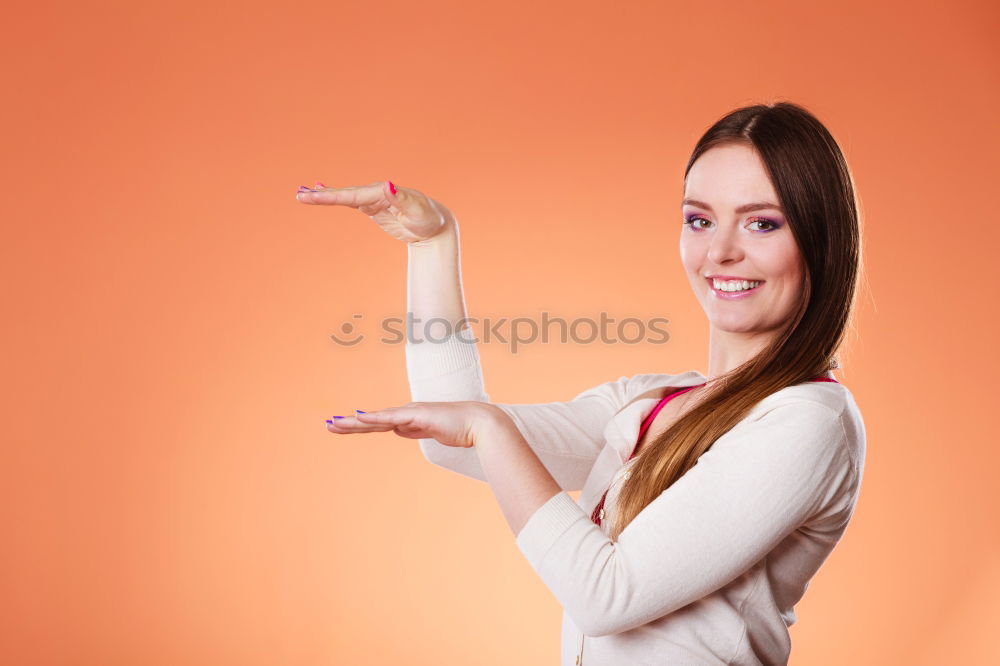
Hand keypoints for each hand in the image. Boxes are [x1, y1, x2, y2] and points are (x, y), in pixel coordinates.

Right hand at [296, 180, 455, 242]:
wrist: (435, 225)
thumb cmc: (428, 219)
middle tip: (299, 194)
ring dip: (323, 195)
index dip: (333, 195)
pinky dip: (334, 197)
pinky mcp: (372, 208)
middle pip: (344, 193)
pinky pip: (349, 202)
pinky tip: (320, 192)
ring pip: (344, 196)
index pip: (353, 194)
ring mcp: (373, 199)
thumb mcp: (417, 210)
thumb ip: (400, 198)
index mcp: (383, 191)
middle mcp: (376, 192)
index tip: (314, 194)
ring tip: (301, 193)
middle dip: (322, 195)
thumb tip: (387, 184)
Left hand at [326, 401, 508, 447]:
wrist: (480, 424)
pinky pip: (391, 418)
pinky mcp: (417, 415)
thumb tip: (399, 431)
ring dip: (354, 422)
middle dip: (349, 423)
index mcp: (409, 419)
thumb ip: (416, 431)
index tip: (342, 426)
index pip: (379, 423)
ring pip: (377, 419)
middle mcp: (407, 413)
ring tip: (334, 423)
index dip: (360, 425)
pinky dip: (374, 417)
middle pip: (373, 420)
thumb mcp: (432, 433)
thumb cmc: (460, 428)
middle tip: (328, 424)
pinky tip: (359, 417)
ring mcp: (411, 413)